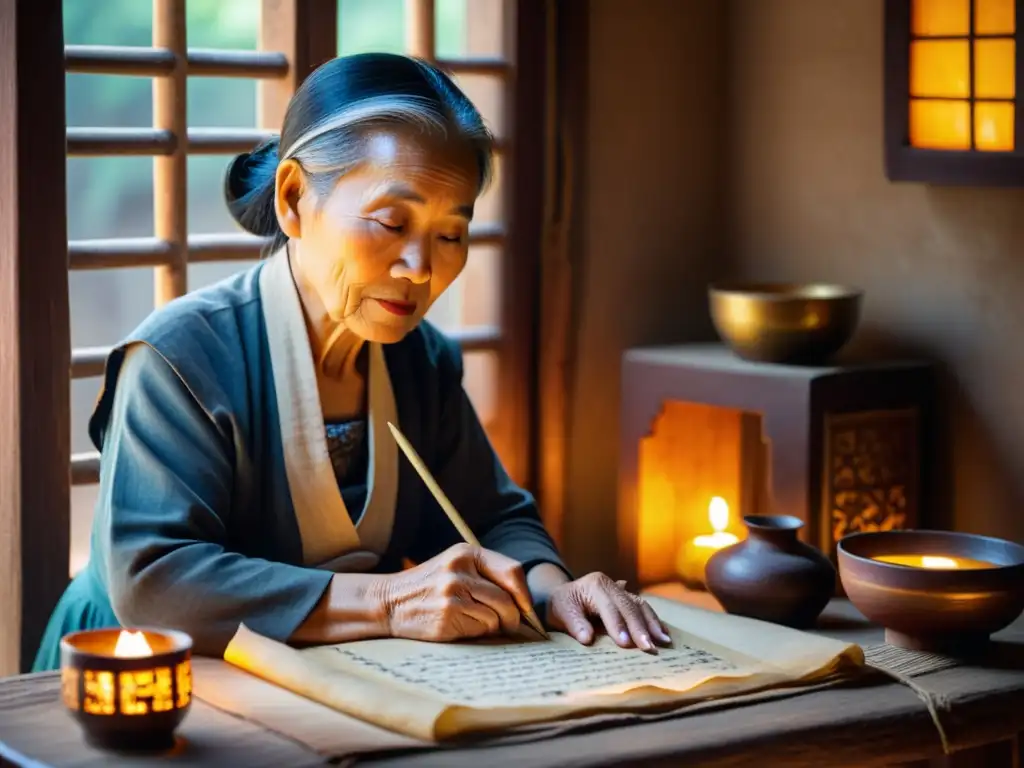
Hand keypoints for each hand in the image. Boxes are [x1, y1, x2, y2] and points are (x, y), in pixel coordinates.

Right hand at [379, 543, 534, 641]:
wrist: (389, 602)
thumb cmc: (430, 588)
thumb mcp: (455, 567)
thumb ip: (487, 575)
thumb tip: (525, 603)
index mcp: (466, 553)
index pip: (513, 571)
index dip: (524, 594)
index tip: (526, 609)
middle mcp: (460, 569)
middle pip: (508, 598)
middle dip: (513, 617)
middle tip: (509, 625)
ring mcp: (453, 592)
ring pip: (496, 617)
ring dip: (494, 626)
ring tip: (478, 623)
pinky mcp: (447, 615)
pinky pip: (481, 629)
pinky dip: (478, 632)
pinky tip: (462, 627)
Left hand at [545, 572, 671, 650]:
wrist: (563, 594)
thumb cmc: (562, 605)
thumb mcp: (561, 612)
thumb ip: (574, 624)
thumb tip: (587, 638)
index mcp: (595, 585)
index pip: (609, 607)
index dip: (618, 625)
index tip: (626, 643)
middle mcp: (611, 584)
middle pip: (629, 606)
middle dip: (640, 628)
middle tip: (649, 647)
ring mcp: (621, 589)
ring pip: (641, 605)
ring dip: (653, 624)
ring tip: (663, 642)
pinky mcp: (627, 597)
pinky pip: (643, 607)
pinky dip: (654, 620)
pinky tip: (663, 634)